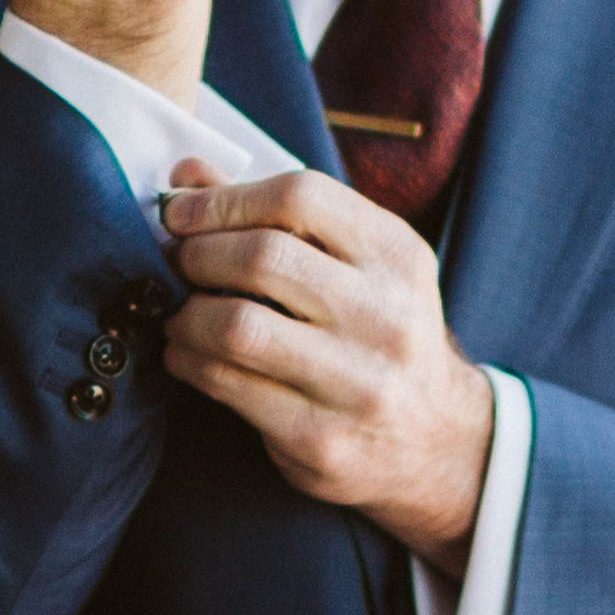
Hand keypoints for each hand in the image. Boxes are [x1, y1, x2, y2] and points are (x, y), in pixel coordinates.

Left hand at [156, 163, 495, 558]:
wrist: (437, 439)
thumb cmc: (379, 334)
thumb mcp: (357, 265)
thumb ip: (277, 214)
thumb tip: (187, 175)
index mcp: (397, 256)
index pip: (301, 196)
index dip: (225, 198)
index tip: (182, 213)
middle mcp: (386, 316)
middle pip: (262, 257)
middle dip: (197, 254)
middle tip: (178, 262)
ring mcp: (356, 382)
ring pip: (236, 326)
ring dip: (185, 313)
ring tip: (179, 313)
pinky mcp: (320, 437)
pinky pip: (226, 384)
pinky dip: (188, 360)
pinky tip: (188, 352)